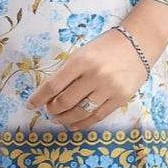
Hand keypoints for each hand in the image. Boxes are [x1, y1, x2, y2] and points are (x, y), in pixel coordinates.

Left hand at [25, 28, 148, 130]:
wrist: (137, 43)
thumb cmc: (105, 46)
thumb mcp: (82, 52)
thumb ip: (68, 71)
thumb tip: (50, 94)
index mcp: (80, 60)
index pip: (53, 84)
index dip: (39, 97)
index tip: (30, 104)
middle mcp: (94, 74)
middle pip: (65, 101)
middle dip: (52, 109)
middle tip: (48, 110)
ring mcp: (108, 88)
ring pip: (80, 112)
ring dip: (65, 119)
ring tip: (59, 119)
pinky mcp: (120, 98)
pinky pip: (97, 117)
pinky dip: (82, 124)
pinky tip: (74, 124)